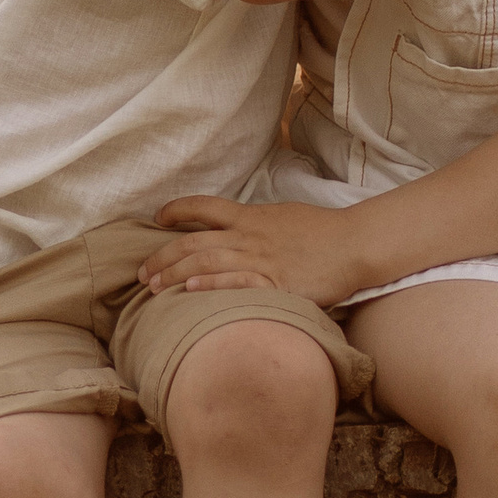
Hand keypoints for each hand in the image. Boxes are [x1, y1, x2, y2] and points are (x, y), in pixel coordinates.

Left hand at [142, 194, 368, 307]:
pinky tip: (191, 290)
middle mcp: (249, 236)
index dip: (177, 210)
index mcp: (251, 217)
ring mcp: (261, 259)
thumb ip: (256, 225)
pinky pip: (238, 282)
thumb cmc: (323, 233)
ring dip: (175, 274)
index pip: (205, 207)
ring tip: (153, 288)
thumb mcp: (283, 217)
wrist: (355, 244)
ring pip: (207, 262)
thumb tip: (236, 231)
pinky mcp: (276, 283)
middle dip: (162, 257)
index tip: (158, 218)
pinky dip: (212, 284)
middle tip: (142, 274)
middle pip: (194, 242)